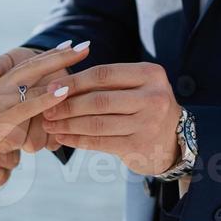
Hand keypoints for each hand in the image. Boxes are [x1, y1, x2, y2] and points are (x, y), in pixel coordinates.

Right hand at [0, 41, 90, 176]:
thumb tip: (17, 128)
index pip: (24, 68)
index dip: (47, 56)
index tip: (70, 46)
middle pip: (32, 66)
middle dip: (61, 55)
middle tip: (86, 44)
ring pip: (33, 82)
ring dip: (60, 68)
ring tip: (83, 57)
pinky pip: (26, 106)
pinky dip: (47, 97)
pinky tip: (64, 91)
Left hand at [39, 62, 182, 176]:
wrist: (176, 139)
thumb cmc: (144, 106)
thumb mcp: (136, 86)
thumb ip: (106, 83)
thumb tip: (58, 83)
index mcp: (150, 74)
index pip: (104, 74)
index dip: (74, 80)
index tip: (51, 86)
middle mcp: (153, 97)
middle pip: (99, 100)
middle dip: (67, 105)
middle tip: (45, 108)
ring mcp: (148, 123)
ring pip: (97, 123)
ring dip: (68, 124)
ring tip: (49, 124)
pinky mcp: (140, 147)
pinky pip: (101, 142)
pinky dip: (78, 140)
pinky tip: (62, 137)